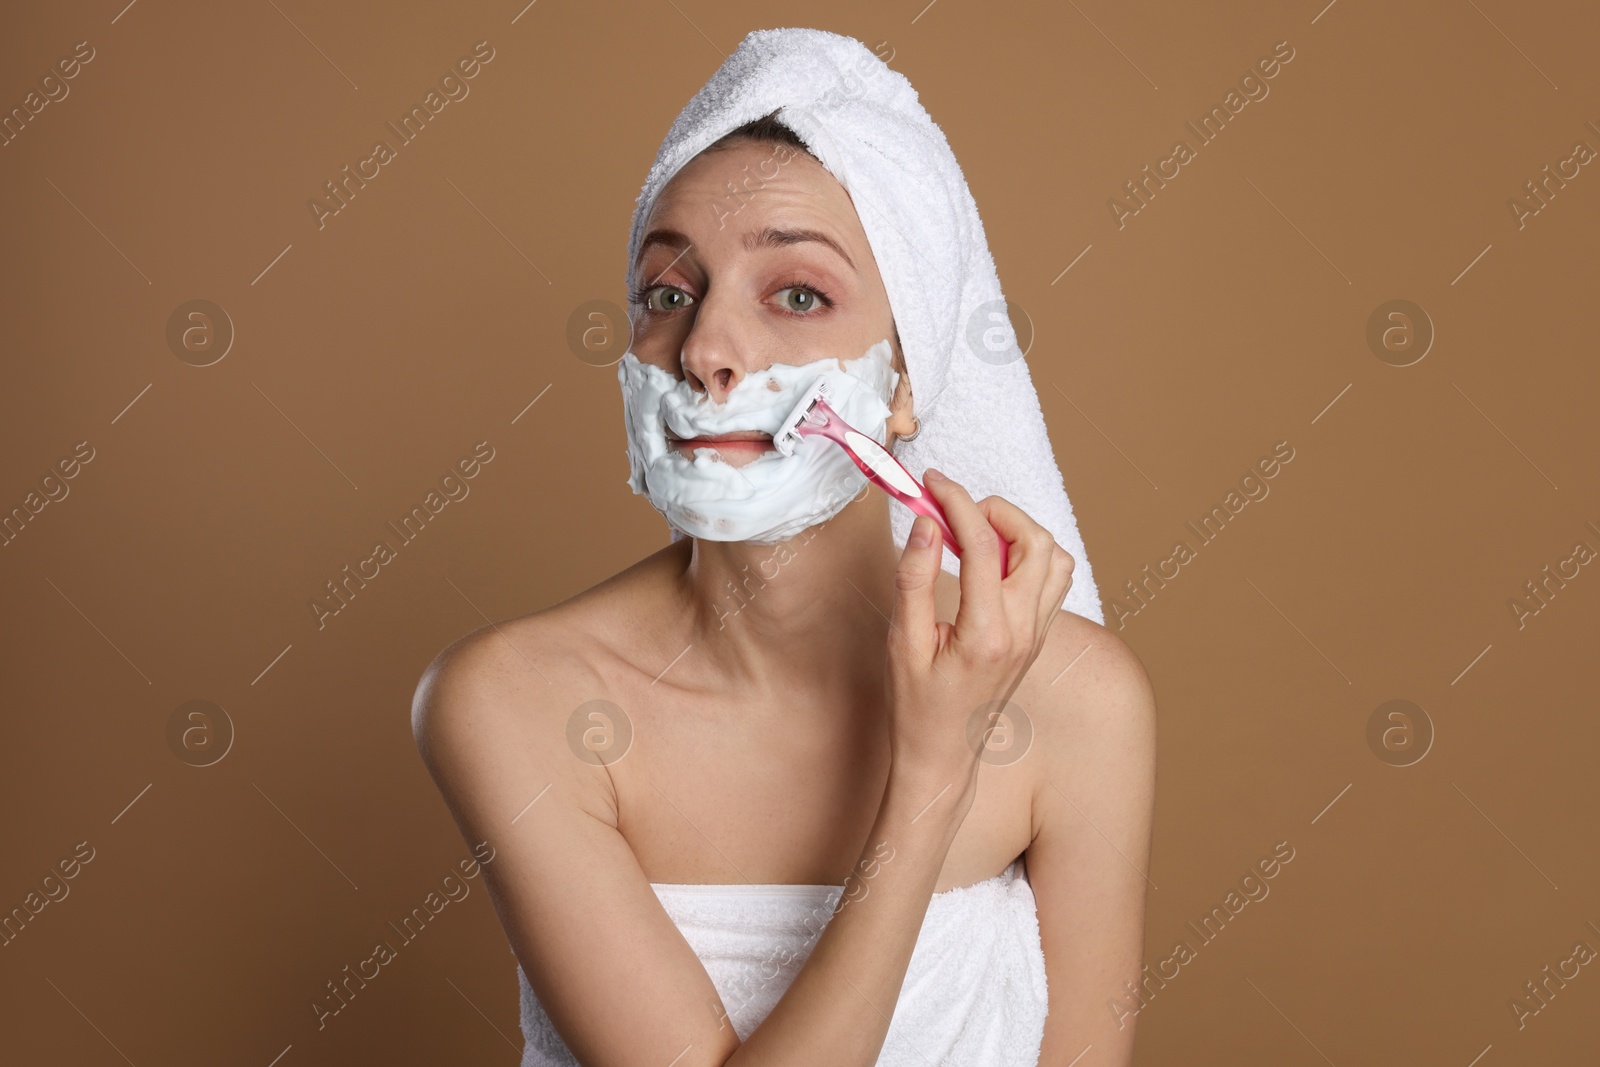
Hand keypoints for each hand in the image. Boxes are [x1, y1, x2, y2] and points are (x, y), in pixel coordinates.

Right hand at [884, 467, 1076, 793]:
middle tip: (954, 511)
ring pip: (1054, 558)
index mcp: (987, 632)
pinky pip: (1052, 581)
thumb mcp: (903, 642)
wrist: (943, 755)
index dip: (955, 502)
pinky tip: (991, 564)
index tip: (931, 483)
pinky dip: (1028, 557)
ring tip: (974, 536)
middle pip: (1035, 541)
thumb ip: (914, 579)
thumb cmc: (917, 705)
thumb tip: (924, 524)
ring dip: (1018, 533)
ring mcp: (1037, 634)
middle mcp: (1023, 630)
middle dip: (995, 511)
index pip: (982, 543)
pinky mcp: (1038, 638)